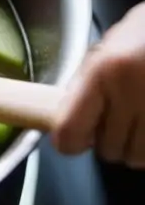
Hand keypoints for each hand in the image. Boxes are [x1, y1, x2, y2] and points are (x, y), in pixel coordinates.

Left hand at [53, 3, 144, 166]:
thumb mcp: (108, 46)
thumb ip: (86, 84)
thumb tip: (66, 120)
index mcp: (104, 71)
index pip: (70, 130)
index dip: (70, 142)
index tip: (76, 139)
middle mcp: (132, 90)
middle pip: (109, 149)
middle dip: (109, 141)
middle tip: (116, 122)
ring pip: (138, 157)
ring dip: (136, 147)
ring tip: (140, 121)